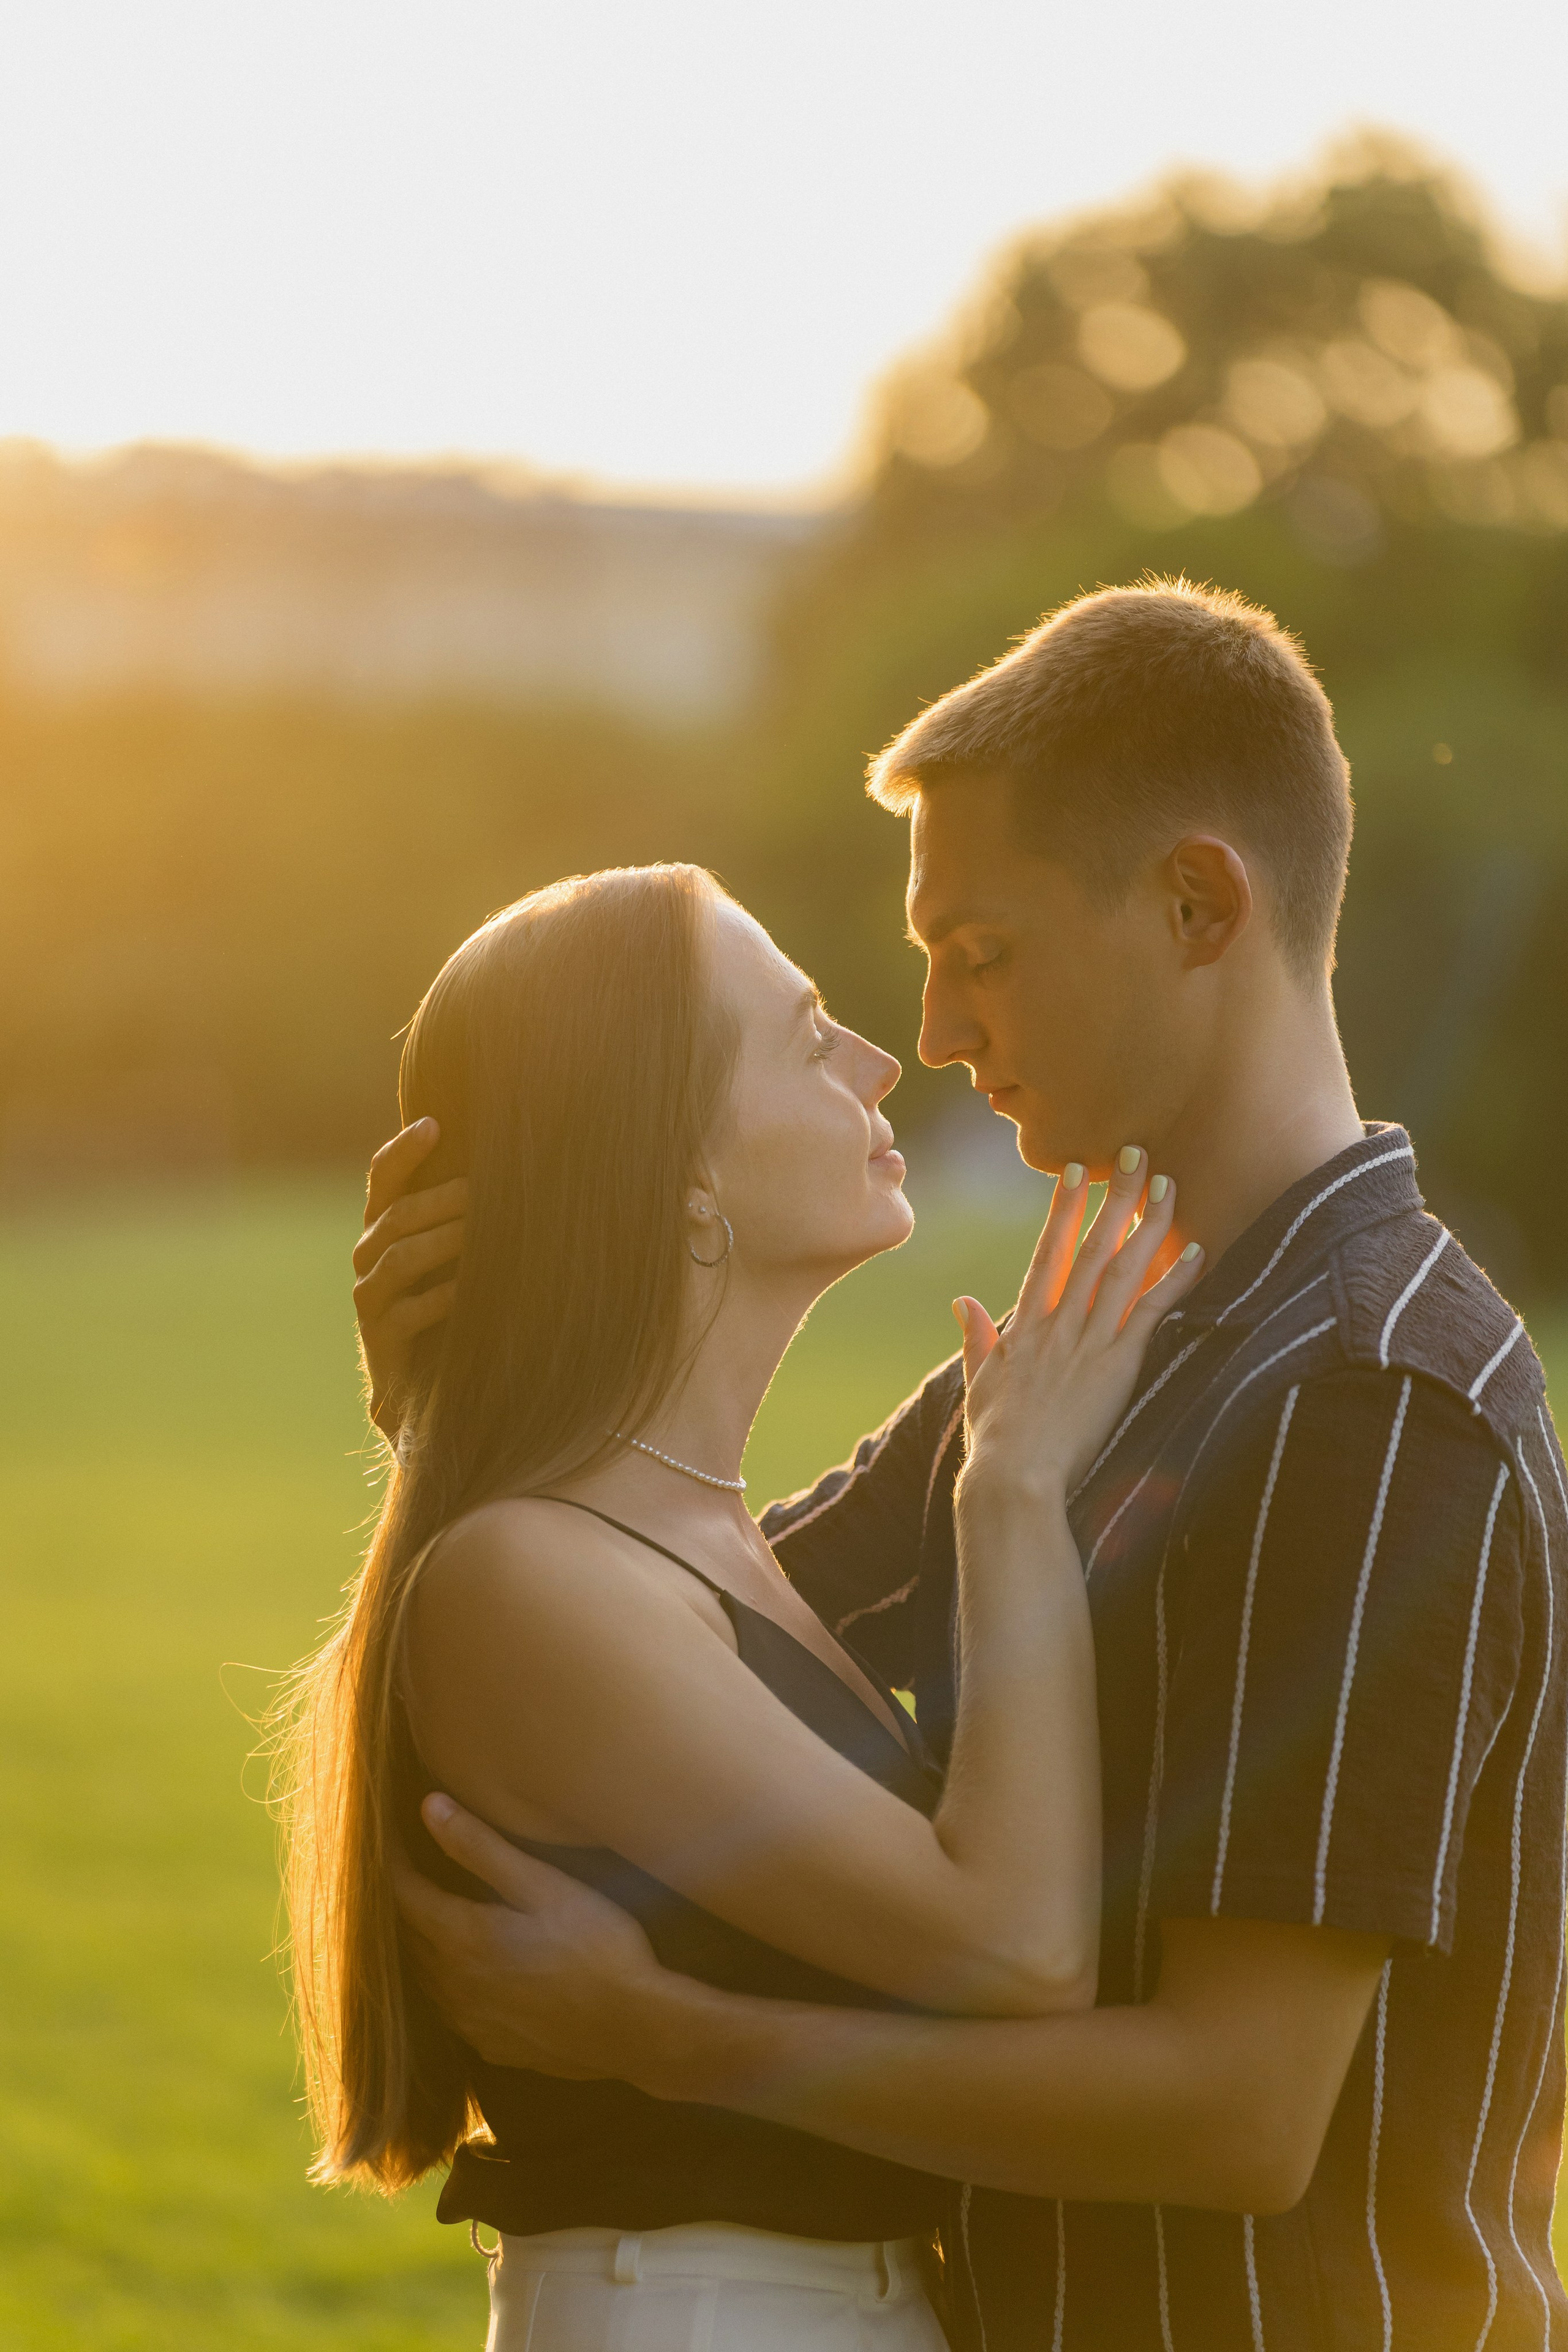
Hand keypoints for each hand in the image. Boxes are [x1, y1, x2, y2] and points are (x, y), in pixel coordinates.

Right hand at [352, 1121, 467, 1438]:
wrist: (422, 1383)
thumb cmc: (449, 1302)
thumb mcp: (454, 1253)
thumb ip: (464, 1214)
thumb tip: (517, 1162)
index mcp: (384, 1227)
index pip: (383, 1178)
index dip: (404, 1151)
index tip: (434, 1124)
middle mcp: (369, 1257)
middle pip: (398, 1215)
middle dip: (440, 1198)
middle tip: (482, 1187)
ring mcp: (371, 1298)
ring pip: (400, 1257)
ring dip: (443, 1240)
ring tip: (482, 1228)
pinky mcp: (382, 1337)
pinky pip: (410, 1311)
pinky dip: (443, 1296)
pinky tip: (472, 1289)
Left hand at [395, 1795, 667, 2080]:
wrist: (638, 2030)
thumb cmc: (599, 1948)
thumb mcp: (545, 1886)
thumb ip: (481, 1848)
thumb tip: (429, 1807)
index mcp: (462, 1940)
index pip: (404, 1894)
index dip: (391, 1863)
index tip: (386, 1838)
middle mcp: (453, 1987)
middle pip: (408, 1937)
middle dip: (404, 1901)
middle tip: (407, 1868)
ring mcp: (471, 2024)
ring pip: (426, 1976)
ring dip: (423, 1943)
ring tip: (432, 1912)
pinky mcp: (493, 2048)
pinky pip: (452, 2009)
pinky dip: (449, 1981)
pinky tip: (471, 1970)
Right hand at [954, 1149, 1202, 1502]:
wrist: (1015, 1477)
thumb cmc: (996, 1439)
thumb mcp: (979, 1382)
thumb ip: (976, 1338)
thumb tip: (962, 1301)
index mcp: (1026, 1326)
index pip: (1048, 1253)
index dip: (1062, 1210)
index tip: (1074, 1172)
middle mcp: (1059, 1323)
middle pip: (1091, 1247)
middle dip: (1113, 1198)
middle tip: (1133, 1154)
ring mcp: (1090, 1341)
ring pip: (1125, 1268)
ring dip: (1149, 1224)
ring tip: (1167, 1185)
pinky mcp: (1119, 1365)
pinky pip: (1154, 1313)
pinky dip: (1177, 1280)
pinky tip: (1198, 1251)